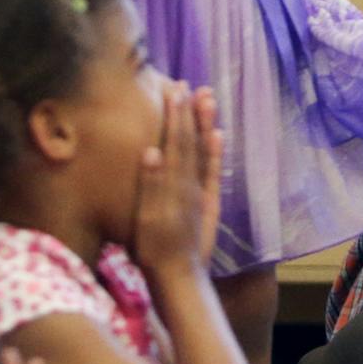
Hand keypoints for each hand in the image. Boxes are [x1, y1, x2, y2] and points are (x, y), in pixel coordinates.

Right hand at [132, 82, 222, 278]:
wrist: (179, 279)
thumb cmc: (153, 253)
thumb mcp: (144, 221)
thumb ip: (149, 187)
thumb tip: (151, 151)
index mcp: (171, 185)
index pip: (174, 141)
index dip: (175, 115)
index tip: (174, 89)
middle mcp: (188, 184)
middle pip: (189, 141)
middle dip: (188, 112)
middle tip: (187, 84)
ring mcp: (199, 192)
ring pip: (202, 152)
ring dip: (204, 124)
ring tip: (206, 98)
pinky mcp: (208, 204)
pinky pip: (213, 173)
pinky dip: (215, 153)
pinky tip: (218, 134)